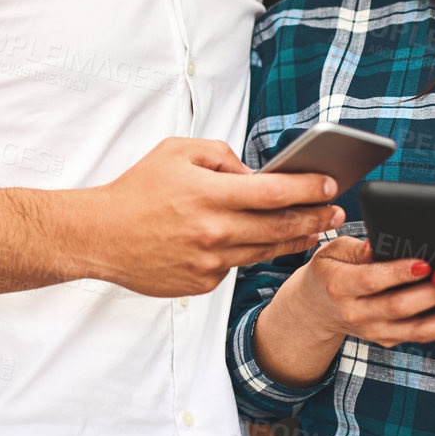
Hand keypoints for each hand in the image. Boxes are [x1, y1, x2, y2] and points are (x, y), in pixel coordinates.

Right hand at [88, 138, 343, 296]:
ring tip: (311, 229)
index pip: (276, 191)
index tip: (331, 185)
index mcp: (210, 194)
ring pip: (264, 251)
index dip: (309, 188)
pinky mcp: (202, 283)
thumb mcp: (176, 152)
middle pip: (281, 227)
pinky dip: (247, 253)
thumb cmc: (135, 191)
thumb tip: (254, 173)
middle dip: (315, 218)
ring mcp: (209, 262)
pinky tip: (253, 243)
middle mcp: (214, 231)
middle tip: (335, 212)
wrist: (99, 236)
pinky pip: (235, 267)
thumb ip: (221, 155)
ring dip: (293, 240)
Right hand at [254, 237, 434, 385]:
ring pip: (414, 328)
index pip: (371, 280)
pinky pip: (418, 335)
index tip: (425, 263)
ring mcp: (371, 332)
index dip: (399, 273)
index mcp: (338, 286)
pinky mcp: (386, 340)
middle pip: (398, 306)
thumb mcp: (332, 251)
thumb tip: (379, 244)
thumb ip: (356, 248)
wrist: (317, 308)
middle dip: (431, 293)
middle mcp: (354, 314)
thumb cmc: (330, 270)